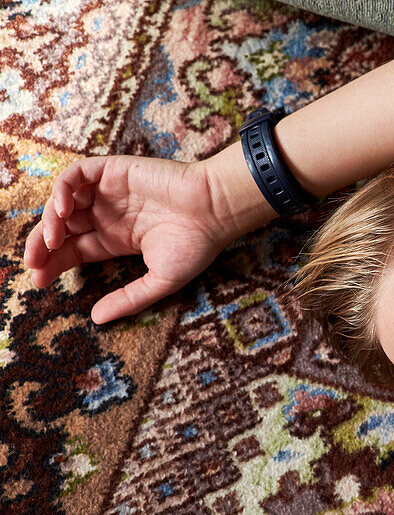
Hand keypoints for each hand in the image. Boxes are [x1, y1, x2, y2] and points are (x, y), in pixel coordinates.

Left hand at [23, 155, 246, 324]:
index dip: (53, 264)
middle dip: (41, 246)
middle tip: (33, 263)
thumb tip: (96, 319)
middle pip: (61, 228)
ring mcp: (108, 192)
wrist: (215, 209)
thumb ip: (129, 298)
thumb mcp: (161, 280)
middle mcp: (108, 215)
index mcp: (117, 239)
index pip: (73, 250)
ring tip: (50, 240)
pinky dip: (62, 190)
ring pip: (62, 202)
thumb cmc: (197, 244)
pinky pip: (75, 175)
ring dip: (48, 220)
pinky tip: (63, 211)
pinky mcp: (112, 170)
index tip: (38, 282)